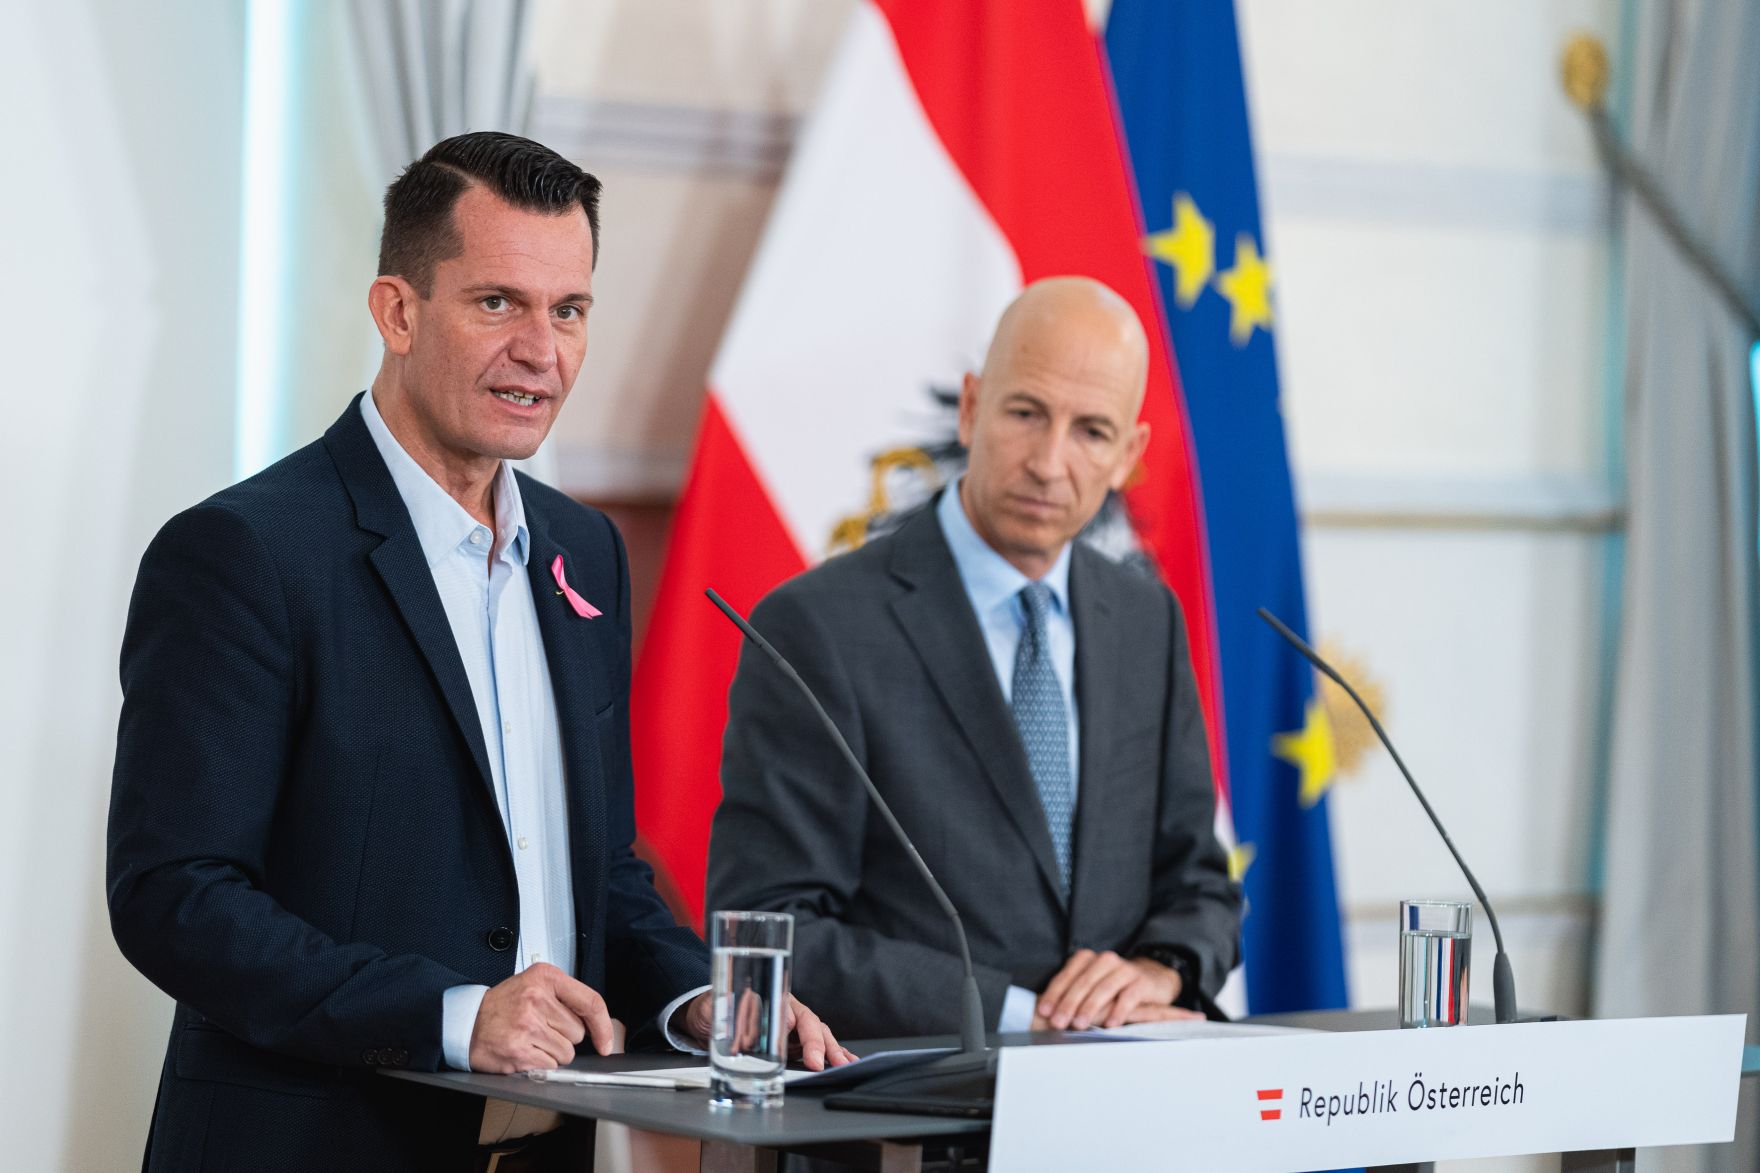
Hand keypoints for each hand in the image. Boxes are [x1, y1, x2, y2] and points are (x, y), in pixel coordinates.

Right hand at [468, 963, 615, 1072]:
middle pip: (578, 1032)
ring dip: (552, 1052)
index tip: (606, 1042)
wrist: (466, 1023)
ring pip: (566, 1052)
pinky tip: (524, 1051)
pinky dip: (539, 1064)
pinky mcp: (519, 1050)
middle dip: (564, 1037)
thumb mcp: (533, 985)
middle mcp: (537, 998)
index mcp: (545, 977)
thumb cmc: (501, 1006)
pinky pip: (549, 1065)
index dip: (604, 1026)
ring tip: (531, 1040)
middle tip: (541, 1029)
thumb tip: (597, 1024)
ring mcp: (528, 1025)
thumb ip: (564, 998)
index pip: (590, 1002)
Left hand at [677, 992, 858, 1070]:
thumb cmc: (713, 1009)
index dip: (800, 1032)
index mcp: (770, 998)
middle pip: (810, 1025)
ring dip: (833, 1050)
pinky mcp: (793, 1041)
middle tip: (829, 1064)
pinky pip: (816, 1045)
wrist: (708, 1015)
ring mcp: (792, 1026)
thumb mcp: (714, 1008)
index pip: (790, 1013)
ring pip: (818, 1035)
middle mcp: (786, 1010)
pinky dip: (832, 1053)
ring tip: (846, 1065)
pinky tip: (845, 1061)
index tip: (806, 1051)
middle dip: (823, 1045)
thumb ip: (728, 1008)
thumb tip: (745, 1012)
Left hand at [1035, 949, 1193, 1029]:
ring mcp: (1125, 970)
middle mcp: (1105, 960)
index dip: (1054, 994)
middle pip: (1083, 982)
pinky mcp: (1141, 982)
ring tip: (1080, 1024)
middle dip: (1068, 1003)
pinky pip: (1128, 997)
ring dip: (1090, 1008)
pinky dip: (1118, 1011)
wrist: (1151, 979)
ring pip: (1104, 988)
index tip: (1044, 1011)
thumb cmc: (1114, 987)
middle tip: (1058, 1022)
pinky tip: (1110, 1024)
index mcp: (1088, 959)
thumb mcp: (1092, 987)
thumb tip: (1050, 1014)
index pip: (1066, 976)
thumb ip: (1074, 995)